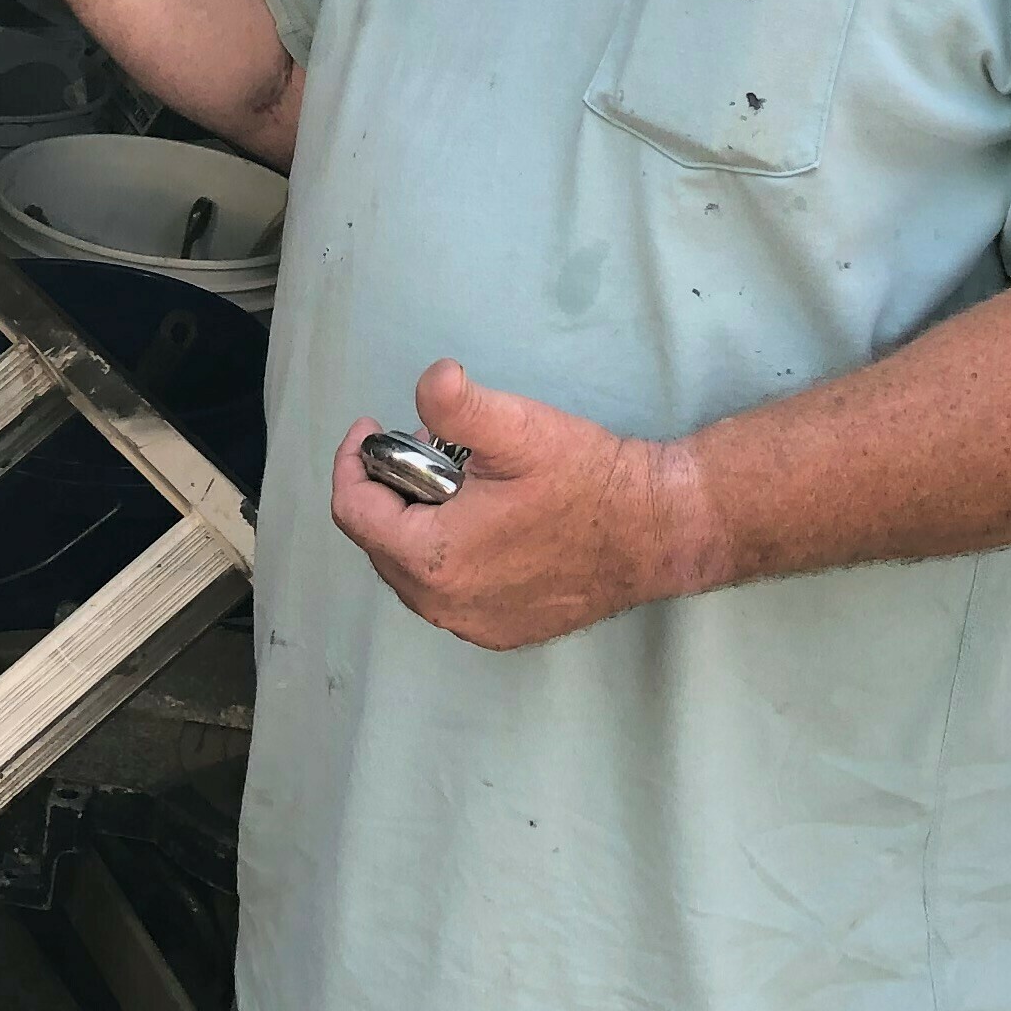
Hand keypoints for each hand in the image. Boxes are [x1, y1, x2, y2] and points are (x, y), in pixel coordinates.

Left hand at [328, 360, 720, 651]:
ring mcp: (475, 625)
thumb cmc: (587, 479)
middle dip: (388, 491)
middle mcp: (445, 606)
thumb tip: (428, 380)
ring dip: (416, 523)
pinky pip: (447, 592)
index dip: (353, 462)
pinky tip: (481, 523)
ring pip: (412, 570)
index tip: (374, 428)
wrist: (656, 529)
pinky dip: (446, 555)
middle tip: (422, 450)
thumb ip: (458, 403)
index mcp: (434, 559)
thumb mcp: (517, 429)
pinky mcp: (503, 630)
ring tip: (453, 481)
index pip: (354, 512)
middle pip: (380, 543)